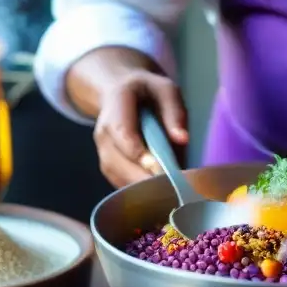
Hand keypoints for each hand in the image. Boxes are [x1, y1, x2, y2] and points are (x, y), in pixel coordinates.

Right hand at [93, 71, 188, 187]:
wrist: (119, 94)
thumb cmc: (147, 92)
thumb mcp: (165, 89)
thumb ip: (174, 111)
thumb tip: (182, 139)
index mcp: (117, 104)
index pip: (123, 133)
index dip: (139, 154)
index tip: (161, 169)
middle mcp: (103, 132)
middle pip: (118, 163)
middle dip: (145, 179)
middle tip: (175, 192)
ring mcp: (104, 152)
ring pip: (119, 178)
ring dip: (144, 190)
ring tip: (172, 197)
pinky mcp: (109, 167)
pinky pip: (122, 185)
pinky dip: (142, 193)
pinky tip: (164, 197)